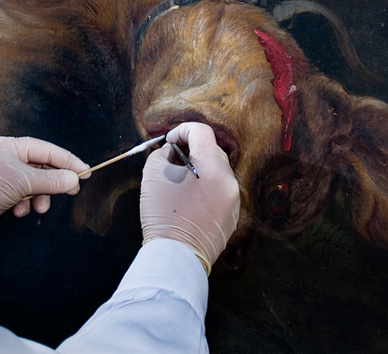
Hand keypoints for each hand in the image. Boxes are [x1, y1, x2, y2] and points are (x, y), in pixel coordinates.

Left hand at [0, 136, 88, 239]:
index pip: (49, 151)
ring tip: (38, 208)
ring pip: (35, 183)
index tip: (85, 173)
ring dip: (39, 197)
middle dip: (54, 183)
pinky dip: (25, 204)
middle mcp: (10, 157)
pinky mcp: (1, 191)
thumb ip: (51, 181)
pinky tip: (19, 211)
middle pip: (44, 167)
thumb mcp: (22, 182)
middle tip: (71, 192)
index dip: (69, 162)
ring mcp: (5, 174)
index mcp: (14, 146)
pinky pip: (23, 194)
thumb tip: (74, 179)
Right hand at [140, 122, 239, 274]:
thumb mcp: (153, 176)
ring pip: (218, 172)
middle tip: (171, 161)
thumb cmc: (162, 217)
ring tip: (179, 183)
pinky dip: (207, 188)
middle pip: (212, 150)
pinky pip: (221, 191)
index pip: (201, 132)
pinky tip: (189, 201)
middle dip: (191, 151)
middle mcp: (229, 181)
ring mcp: (234, 199)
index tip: (170, 141)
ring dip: (200, 170)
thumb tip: (172, 151)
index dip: (182, 131)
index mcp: (212, 167)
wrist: (176, 257)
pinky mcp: (233, 215)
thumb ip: (162, 154)